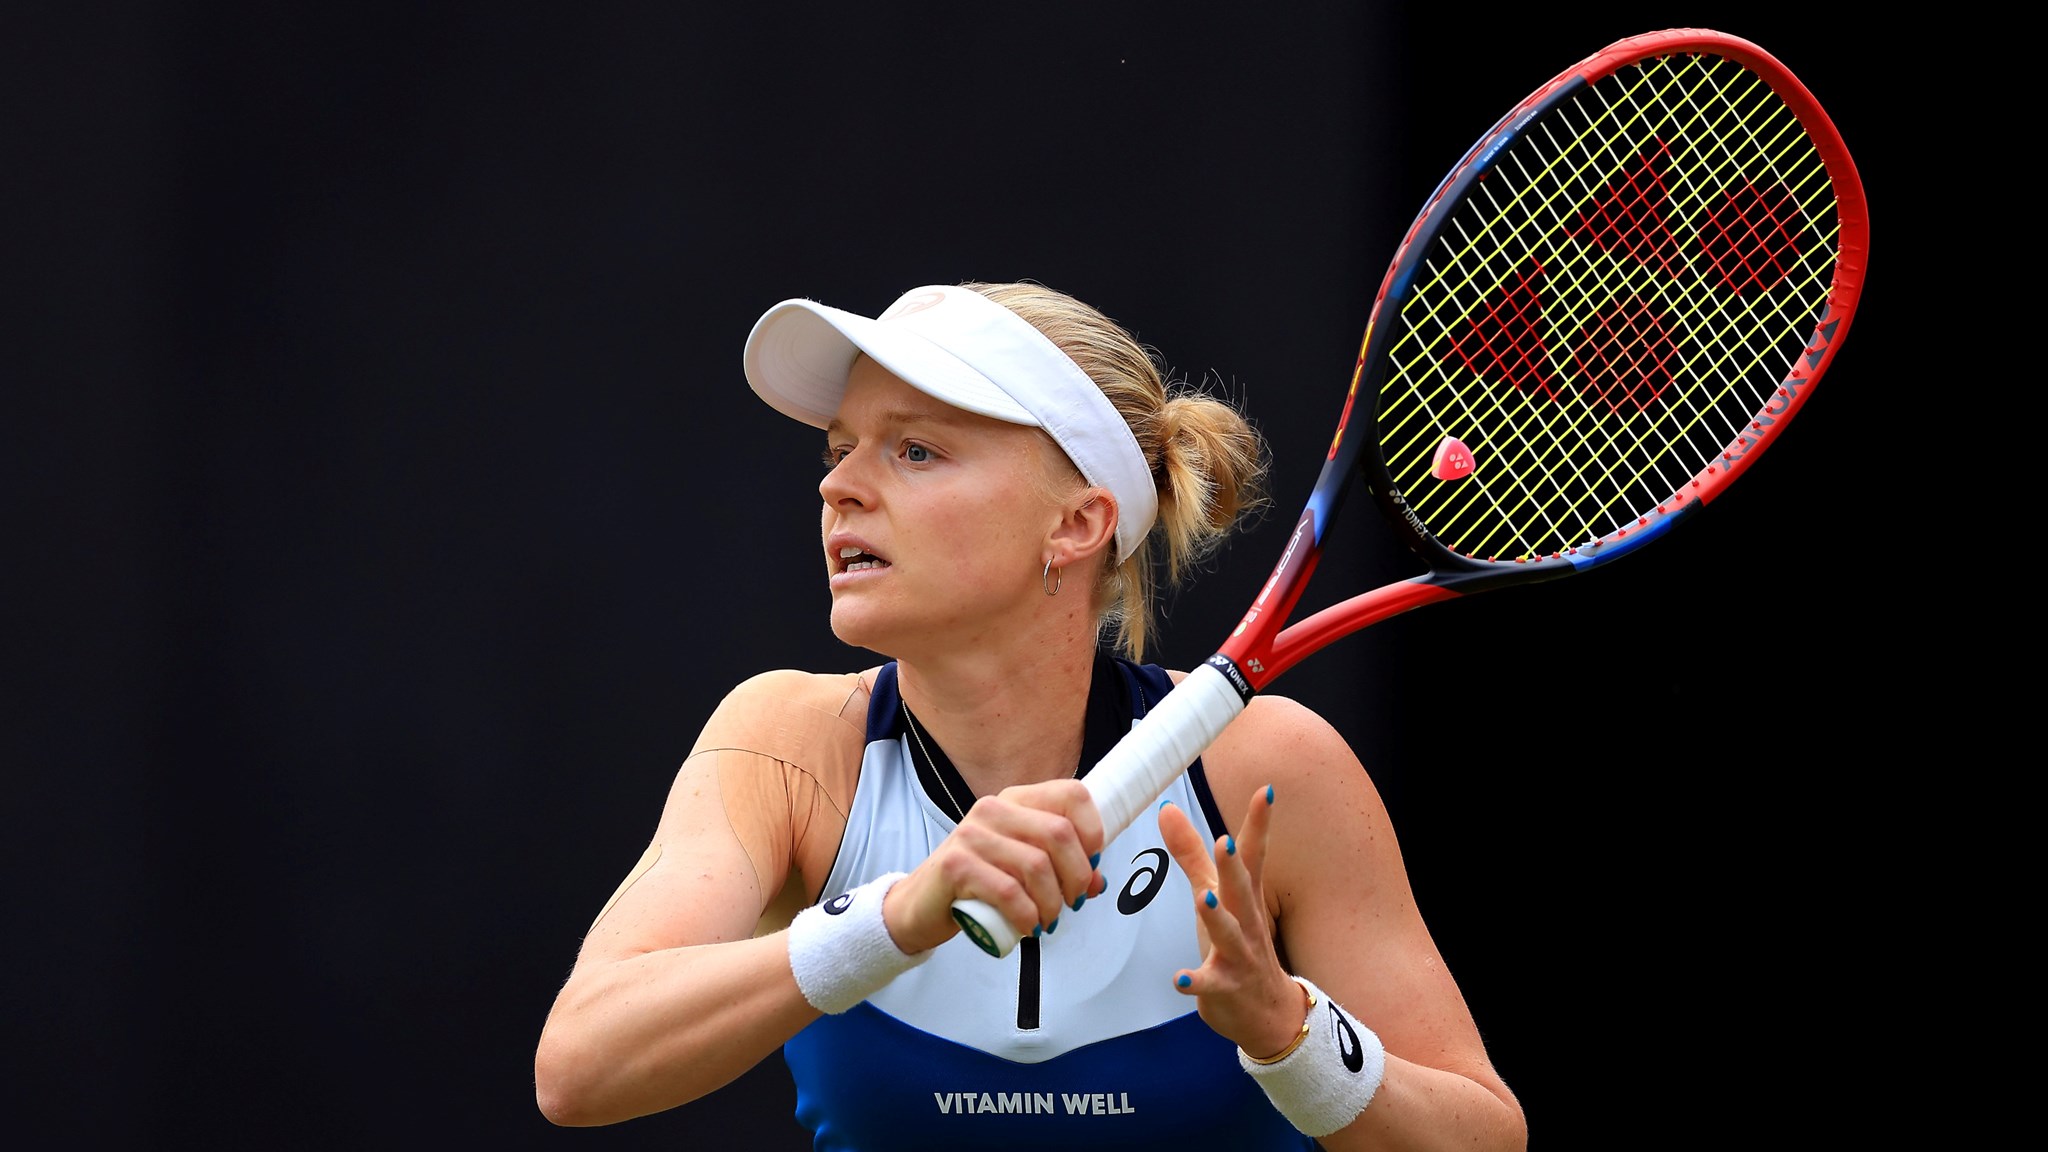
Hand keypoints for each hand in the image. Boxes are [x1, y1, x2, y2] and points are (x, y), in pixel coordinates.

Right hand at [884, 778, 1106, 953]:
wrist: (921, 905)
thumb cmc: (977, 884)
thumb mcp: (1021, 868)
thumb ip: (1059, 868)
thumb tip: (1096, 881)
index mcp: (1015, 800)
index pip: (1072, 795)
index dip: (1093, 831)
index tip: (1092, 864)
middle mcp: (993, 809)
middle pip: (1059, 834)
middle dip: (1076, 877)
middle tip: (1073, 902)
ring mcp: (972, 834)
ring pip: (1037, 865)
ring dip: (1052, 903)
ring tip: (1047, 920)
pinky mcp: (956, 864)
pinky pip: (1008, 891)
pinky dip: (1027, 916)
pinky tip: (1028, 927)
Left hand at [1159, 785, 1309, 1059]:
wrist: (1270, 1014)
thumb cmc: (1240, 943)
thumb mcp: (1217, 895)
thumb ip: (1191, 853)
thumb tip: (1166, 809)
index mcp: (1245, 897)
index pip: (1254, 856)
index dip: (1259, 824)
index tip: (1265, 791)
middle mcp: (1247, 923)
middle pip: (1243, 890)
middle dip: (1234, 867)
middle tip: (1225, 841)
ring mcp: (1239, 956)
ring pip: (1229, 934)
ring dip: (1217, 918)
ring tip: (1204, 899)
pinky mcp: (1226, 988)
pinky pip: (1210, 985)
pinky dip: (1195, 982)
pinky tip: (1179, 980)